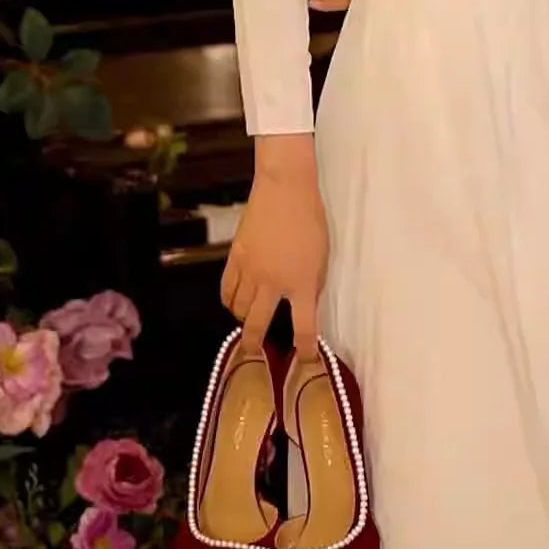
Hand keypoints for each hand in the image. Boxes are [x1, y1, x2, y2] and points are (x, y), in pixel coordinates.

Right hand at [221, 136, 327, 359]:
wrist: (284, 189)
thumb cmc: (310, 221)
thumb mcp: (322, 259)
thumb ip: (311, 285)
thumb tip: (301, 304)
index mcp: (302, 284)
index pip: (304, 326)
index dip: (305, 348)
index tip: (306, 359)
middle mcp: (273, 283)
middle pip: (258, 324)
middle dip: (254, 342)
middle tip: (252, 351)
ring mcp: (251, 272)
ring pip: (238, 309)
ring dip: (242, 319)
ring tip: (246, 321)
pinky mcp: (235, 259)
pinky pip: (226, 290)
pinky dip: (229, 301)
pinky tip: (234, 303)